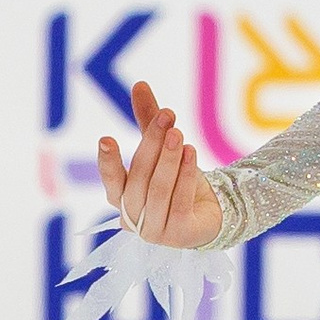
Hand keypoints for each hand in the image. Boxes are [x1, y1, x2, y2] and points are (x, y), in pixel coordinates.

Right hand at [97, 80, 223, 246]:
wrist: (213, 213)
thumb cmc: (179, 182)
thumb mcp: (163, 150)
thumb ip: (150, 122)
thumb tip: (140, 84)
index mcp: (123, 198)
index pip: (111, 181)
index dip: (107, 162)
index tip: (106, 138)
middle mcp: (134, 218)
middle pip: (139, 178)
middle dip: (153, 146)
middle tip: (167, 117)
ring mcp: (155, 230)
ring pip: (159, 190)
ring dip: (169, 160)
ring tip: (179, 133)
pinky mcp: (179, 235)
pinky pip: (180, 202)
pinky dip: (185, 176)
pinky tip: (191, 152)